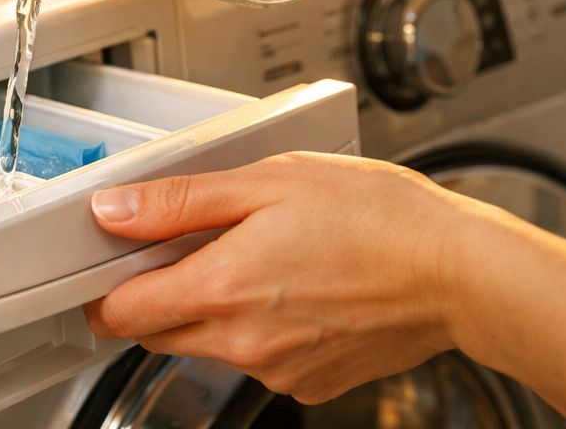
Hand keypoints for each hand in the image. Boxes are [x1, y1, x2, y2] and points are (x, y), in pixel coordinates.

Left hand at [82, 152, 483, 403]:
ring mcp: (279, 372)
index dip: (107, 286)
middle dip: (160, 293)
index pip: (121, 313)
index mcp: (223, 290)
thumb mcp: (268, 180)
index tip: (115, 260)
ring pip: (209, 346)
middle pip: (159, 333)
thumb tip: (116, 211)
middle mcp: (244, 344)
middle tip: (195, 244)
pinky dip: (262, 327)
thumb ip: (181, 200)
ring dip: (215, 308)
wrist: (459, 271)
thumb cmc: (377, 217)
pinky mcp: (311, 385)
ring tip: (263, 255)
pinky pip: (259, 359)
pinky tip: (297, 285)